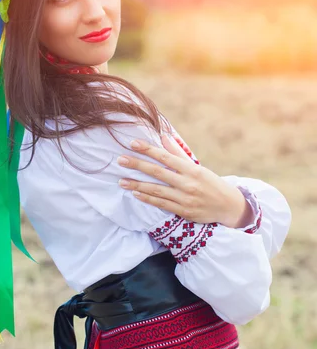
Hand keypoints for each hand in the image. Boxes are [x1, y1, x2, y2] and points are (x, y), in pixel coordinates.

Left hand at [117, 135, 250, 226]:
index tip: (133, 143)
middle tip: (120, 160)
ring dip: (137, 185)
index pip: (165, 157)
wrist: (228, 206)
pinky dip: (147, 199)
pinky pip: (161, 204)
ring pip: (156, 190)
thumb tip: (164, 136)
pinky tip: (136, 194)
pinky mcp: (183, 212)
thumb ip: (178, 153)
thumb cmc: (210, 183)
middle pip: (157, 172)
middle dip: (137, 165)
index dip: (148, 149)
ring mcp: (185, 199)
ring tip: (121, 181)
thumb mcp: (197, 166)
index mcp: (191, 169)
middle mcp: (188, 183)